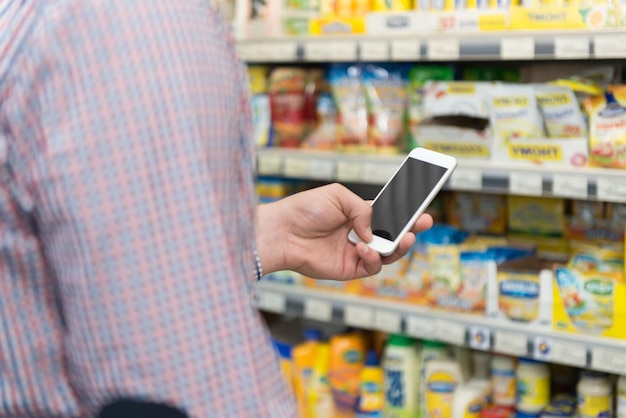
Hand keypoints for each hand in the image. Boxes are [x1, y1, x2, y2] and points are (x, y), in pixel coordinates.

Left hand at [256, 183, 432, 279]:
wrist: (283, 231)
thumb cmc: (305, 210)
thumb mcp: (338, 196)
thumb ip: (363, 210)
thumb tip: (374, 231)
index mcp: (358, 215)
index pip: (388, 215)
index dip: (405, 214)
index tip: (421, 207)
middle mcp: (359, 235)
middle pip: (393, 236)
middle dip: (411, 229)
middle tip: (424, 222)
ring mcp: (355, 253)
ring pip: (387, 255)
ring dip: (397, 247)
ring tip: (403, 238)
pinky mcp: (348, 269)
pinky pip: (371, 267)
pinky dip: (373, 259)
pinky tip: (365, 248)